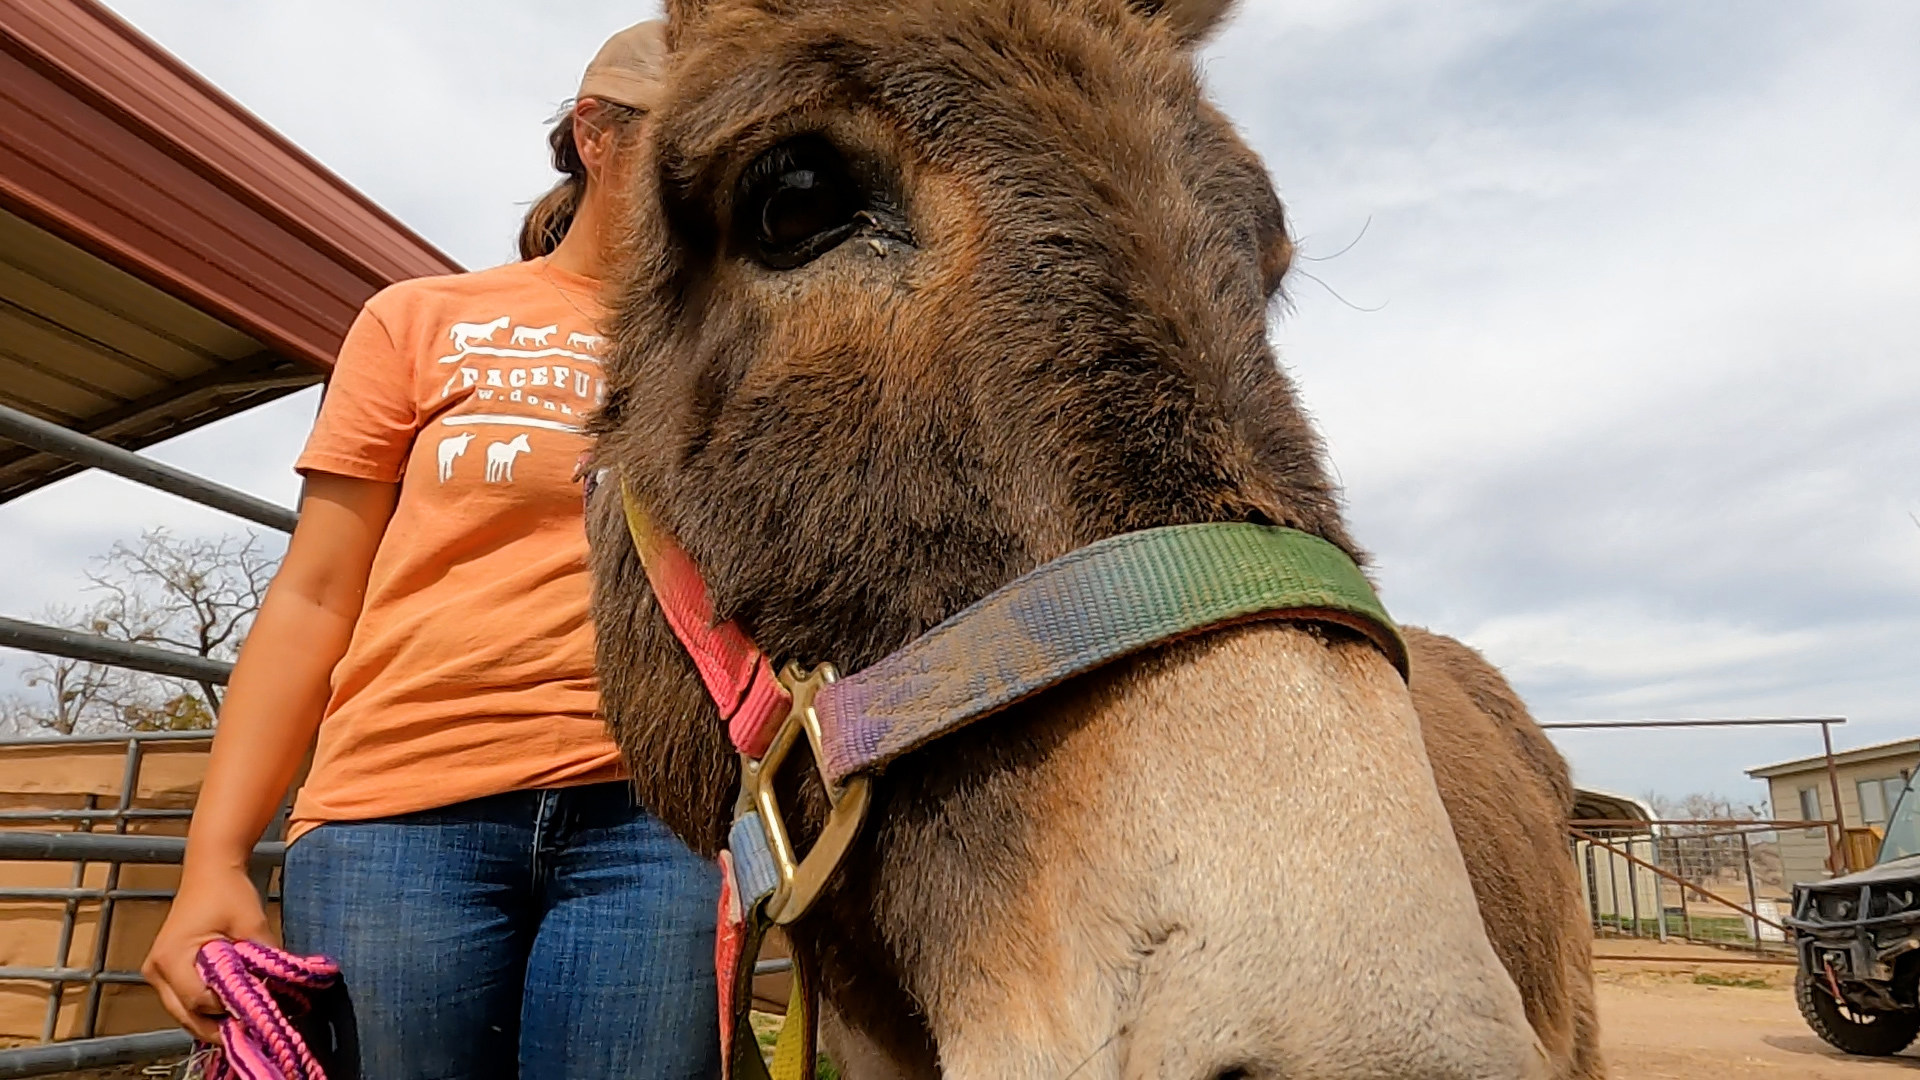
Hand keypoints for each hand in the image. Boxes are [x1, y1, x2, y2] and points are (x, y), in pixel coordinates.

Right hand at [142, 865, 277, 1040]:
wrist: (210, 870)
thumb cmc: (228, 892)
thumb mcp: (252, 924)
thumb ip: (263, 959)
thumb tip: (280, 991)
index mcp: (171, 958)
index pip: (199, 1001)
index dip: (228, 1009)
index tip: (256, 1008)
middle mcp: (156, 970)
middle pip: (185, 1016)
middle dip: (218, 1026)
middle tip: (251, 1029)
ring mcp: (156, 973)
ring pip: (182, 1013)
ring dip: (211, 1020)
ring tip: (243, 1019)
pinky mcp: (165, 971)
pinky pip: (183, 1001)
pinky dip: (205, 1008)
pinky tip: (230, 1007)